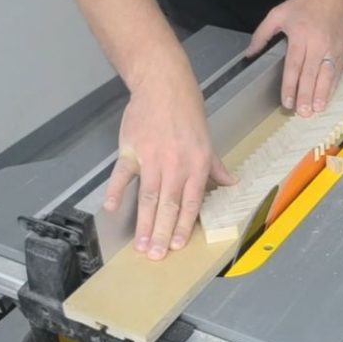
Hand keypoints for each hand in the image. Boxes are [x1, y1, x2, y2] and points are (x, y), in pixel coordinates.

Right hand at [104, 64, 236, 260]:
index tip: (177, 245)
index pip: (190, 203)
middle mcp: (175, 165)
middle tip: (155, 255)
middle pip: (168, 205)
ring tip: (140, 244)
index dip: (183, 225)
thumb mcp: (207, 141)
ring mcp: (151, 158)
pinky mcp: (131, 149)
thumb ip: (215, 167)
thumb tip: (230, 183)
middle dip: (162, 233)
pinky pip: (122, 174)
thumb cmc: (187, 113)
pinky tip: (111, 208)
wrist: (164, 86)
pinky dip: (115, 190)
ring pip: (148, 196)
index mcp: (196, 165)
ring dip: (143, 222)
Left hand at [246, 0, 342, 116]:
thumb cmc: (306, 6)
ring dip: (322, 95)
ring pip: (327, 76)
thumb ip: (262, 34)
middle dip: (306, 95)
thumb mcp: (278, 14)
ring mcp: (333, 49)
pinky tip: (327, 98)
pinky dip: (333, 87)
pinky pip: (338, 73)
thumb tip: (250, 53)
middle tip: (303, 112)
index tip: (287, 102)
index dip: (290, 86)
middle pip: (311, 75)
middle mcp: (318, 44)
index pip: (294, 66)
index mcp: (301, 36)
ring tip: (316, 109)